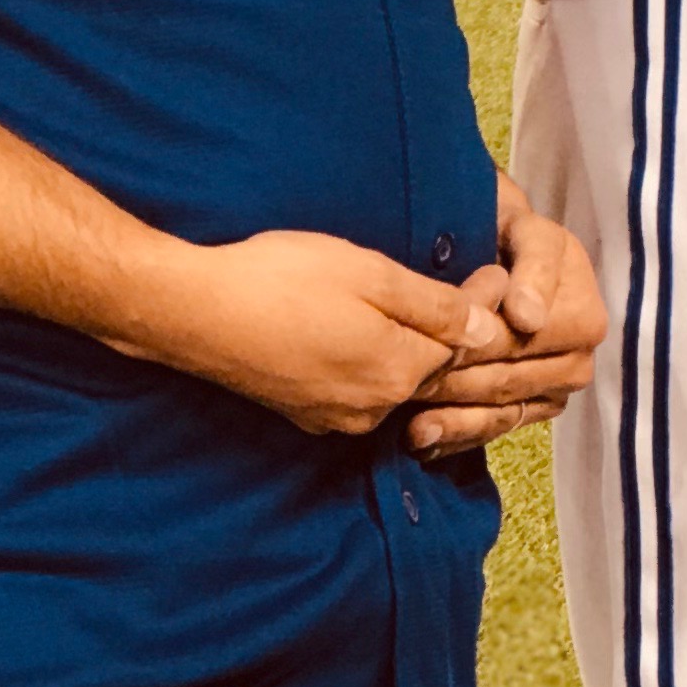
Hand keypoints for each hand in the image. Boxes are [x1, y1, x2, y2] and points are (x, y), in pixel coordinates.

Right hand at [146, 230, 505, 436]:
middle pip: (429, 369)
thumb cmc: (282, 280)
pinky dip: (366, 359)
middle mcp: (371, 408)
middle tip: (459, 282)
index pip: (464, 348)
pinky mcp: (302, 412)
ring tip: (403, 301)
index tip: (492, 270)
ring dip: (404, 346)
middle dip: (448, 331)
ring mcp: (333, 416)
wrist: (194, 312)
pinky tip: (351, 327)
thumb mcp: (371, 277)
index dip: (480, 307)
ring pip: (391, 379)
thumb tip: (488, 327)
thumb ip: (434, 307)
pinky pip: (354, 387)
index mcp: (397, 374)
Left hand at [407, 184, 610, 457]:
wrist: (501, 249)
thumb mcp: (527, 231)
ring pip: (499, 412)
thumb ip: (535, 266)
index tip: (440, 342)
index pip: (524, 343)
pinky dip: (455, 436)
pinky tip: (422, 440)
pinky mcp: (532, 411)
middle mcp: (577, 359)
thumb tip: (530, 319)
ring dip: (453, 419)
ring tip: (412, 424)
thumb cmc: (510, 233)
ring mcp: (554, 390)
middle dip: (457, 381)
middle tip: (406, 382)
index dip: (481, 344)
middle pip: (508, 379)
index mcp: (585, 316)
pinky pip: (494, 431)